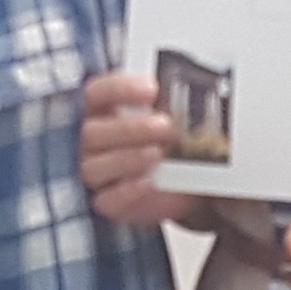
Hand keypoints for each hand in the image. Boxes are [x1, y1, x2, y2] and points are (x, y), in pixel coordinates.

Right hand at [79, 71, 196, 232]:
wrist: (188, 178)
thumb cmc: (173, 138)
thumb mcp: (176, 115)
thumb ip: (174, 101)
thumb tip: (197, 87)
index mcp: (104, 108)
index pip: (97, 93)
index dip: (120, 89)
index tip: (152, 89)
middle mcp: (94, 140)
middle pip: (93, 132)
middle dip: (130, 129)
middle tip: (165, 125)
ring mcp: (97, 172)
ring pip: (94, 167)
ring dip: (127, 159)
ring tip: (158, 154)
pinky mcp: (109, 202)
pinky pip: (107, 200)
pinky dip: (128, 192)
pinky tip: (150, 182)